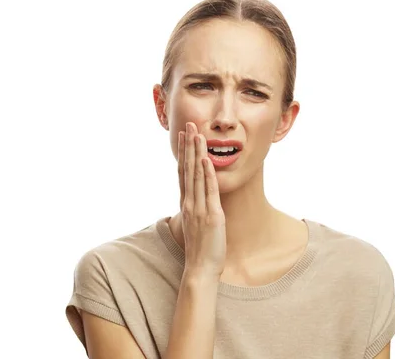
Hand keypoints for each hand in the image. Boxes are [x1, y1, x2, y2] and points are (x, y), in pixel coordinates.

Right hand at [177, 122, 226, 278]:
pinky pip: (208, 191)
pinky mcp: (211, 216)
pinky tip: (206, 160)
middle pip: (187, 168)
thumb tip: (200, 198)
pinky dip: (207, 174)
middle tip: (188, 124)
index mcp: (187, 203)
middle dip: (188, 145)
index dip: (184, 152)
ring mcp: (199, 208)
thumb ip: (197, 208)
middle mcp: (190, 203)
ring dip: (196, 153)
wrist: (200, 269)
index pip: (183, 172)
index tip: (184, 135)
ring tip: (196, 134)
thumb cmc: (201, 249)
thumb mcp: (197, 224)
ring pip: (196, 175)